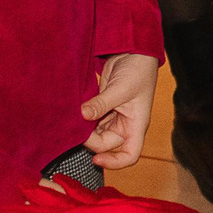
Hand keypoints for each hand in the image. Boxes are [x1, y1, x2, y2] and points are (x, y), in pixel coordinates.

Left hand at [81, 53, 157, 167]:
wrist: (134, 50)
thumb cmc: (138, 70)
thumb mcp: (121, 88)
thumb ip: (101, 104)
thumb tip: (82, 115)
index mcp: (136, 125)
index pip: (130, 154)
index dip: (114, 162)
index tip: (96, 158)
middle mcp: (125, 124)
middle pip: (106, 145)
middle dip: (90, 140)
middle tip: (77, 128)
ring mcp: (113, 116)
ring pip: (96, 134)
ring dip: (84, 129)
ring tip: (73, 120)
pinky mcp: (103, 108)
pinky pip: (91, 120)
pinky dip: (83, 119)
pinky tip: (75, 114)